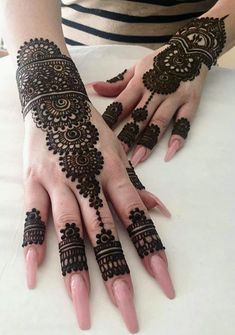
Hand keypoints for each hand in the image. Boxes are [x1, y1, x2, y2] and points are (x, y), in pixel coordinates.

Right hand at [18, 38, 173, 332]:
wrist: (54, 99)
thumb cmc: (90, 128)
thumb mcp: (118, 151)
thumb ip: (136, 184)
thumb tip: (161, 211)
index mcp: (112, 171)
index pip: (136, 217)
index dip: (151, 250)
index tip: (164, 283)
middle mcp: (87, 179)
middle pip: (105, 232)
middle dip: (117, 273)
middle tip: (127, 314)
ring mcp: (58, 181)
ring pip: (69, 230)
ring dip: (76, 269)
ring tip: (83, 306)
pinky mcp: (33, 182)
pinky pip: (33, 216)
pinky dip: (32, 243)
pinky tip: (33, 273)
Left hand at [90, 16, 226, 164]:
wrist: (191, 48)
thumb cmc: (159, 61)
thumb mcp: (137, 68)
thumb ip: (117, 82)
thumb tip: (93, 88)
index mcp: (140, 82)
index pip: (122, 103)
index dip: (111, 120)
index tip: (102, 136)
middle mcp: (156, 91)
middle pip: (139, 116)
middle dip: (127, 136)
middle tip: (117, 155)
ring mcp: (174, 97)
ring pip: (159, 122)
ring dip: (148, 141)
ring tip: (138, 158)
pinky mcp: (191, 102)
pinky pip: (185, 122)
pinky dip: (179, 136)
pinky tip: (170, 152)